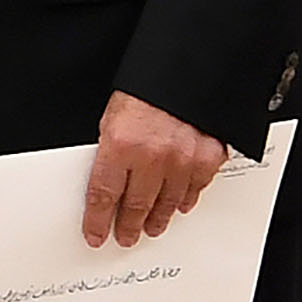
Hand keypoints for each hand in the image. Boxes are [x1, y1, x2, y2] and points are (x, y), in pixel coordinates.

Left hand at [82, 91, 229, 246]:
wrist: (185, 65)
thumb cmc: (144, 86)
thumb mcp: (112, 114)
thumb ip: (111, 148)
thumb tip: (108, 177)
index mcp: (120, 144)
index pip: (103, 194)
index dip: (98, 219)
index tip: (94, 232)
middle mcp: (151, 157)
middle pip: (136, 205)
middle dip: (128, 225)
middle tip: (124, 236)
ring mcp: (182, 160)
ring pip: (166, 202)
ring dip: (157, 218)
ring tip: (150, 227)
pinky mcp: (207, 157)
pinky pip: (194, 188)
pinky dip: (185, 198)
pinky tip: (178, 205)